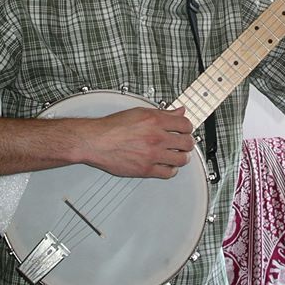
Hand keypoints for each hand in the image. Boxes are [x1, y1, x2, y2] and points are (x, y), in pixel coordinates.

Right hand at [76, 106, 194, 178]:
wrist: (96, 141)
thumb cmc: (113, 127)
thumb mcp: (140, 112)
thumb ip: (162, 113)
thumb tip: (178, 111)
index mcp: (155, 121)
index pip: (185, 124)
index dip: (187, 127)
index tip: (185, 129)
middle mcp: (156, 137)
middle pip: (187, 142)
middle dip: (187, 142)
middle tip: (184, 143)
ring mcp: (152, 155)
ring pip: (181, 159)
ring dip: (182, 157)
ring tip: (178, 154)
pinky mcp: (146, 169)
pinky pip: (168, 173)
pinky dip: (171, 170)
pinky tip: (167, 165)